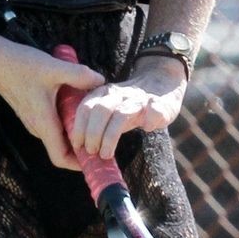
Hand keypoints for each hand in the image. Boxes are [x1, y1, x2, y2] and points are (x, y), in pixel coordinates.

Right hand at [0, 37, 104, 170]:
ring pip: (58, 134)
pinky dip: (66, 120)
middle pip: (62, 148)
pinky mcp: (31, 111)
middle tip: (103, 136)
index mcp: (43, 123)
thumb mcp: (54, 68)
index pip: (60, 158)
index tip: (97, 159)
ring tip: (93, 119)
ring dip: (74, 131)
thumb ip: (79, 75)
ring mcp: (33, 120)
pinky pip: (52, 123)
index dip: (79, 164)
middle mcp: (37, 126)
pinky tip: (76, 103)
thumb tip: (100, 81)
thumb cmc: (20, 65)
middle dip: (83, 146)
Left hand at [62, 56, 187, 163]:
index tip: (77, 145)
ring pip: (122, 114)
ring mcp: (140, 100)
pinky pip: (156, 109)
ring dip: (111, 136)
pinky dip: (151, 118)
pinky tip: (147, 127)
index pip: (85, 107)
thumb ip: (94, 124)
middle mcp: (120, 95)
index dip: (79, 127)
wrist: (161, 83)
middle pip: (101, 111)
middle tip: (91, 152)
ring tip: (106, 154)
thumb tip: (79, 149)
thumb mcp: (109, 110)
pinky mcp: (161, 104)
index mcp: (104, 95)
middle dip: (93, 134)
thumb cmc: (129, 106)